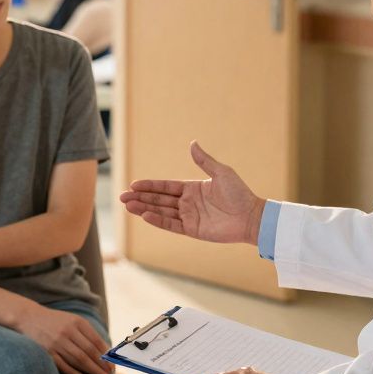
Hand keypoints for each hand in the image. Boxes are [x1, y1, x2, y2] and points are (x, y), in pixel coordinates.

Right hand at [15, 304, 113, 373]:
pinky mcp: (47, 351)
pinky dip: (73, 372)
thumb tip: (106, 351)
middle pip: (89, 352)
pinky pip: (62, 364)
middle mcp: (68, 331)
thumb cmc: (57, 321)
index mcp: (77, 322)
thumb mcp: (73, 321)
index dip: (106, 355)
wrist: (30, 318)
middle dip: (101, 365)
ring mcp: (56, 342)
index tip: (113, 365)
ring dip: (91, 370)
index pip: (96, 342)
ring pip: (78, 359)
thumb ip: (88, 333)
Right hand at [119, 141, 264, 244]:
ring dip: (144, 209)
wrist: (250, 216)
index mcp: (192, 188)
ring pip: (161, 212)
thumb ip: (204, 161)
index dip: (150, 185)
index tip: (133, 184)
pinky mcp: (192, 230)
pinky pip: (171, 225)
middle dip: (141, 197)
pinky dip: (158, 221)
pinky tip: (145, 216)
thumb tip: (192, 143)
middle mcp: (188, 202)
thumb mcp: (221, 173)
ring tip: (128, 206)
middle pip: (159, 199)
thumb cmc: (239, 193)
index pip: (165, 186)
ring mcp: (189, 217)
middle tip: (122, 197)